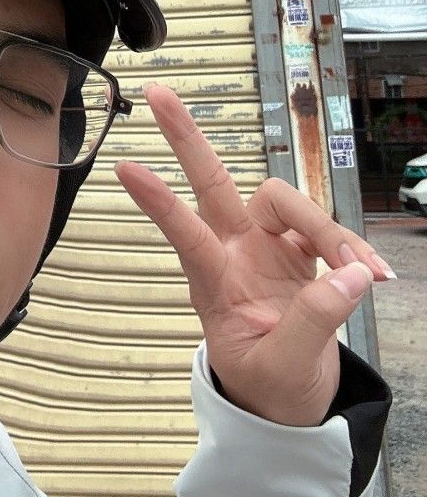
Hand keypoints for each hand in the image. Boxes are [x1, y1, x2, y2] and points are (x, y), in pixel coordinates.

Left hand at [114, 83, 394, 426]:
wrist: (288, 403)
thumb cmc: (268, 386)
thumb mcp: (283, 369)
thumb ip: (313, 322)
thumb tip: (349, 276)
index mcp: (214, 284)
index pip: (185, 236)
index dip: (159, 203)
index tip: (123, 168)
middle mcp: (234, 253)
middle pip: (212, 183)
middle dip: (187, 138)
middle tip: (157, 93)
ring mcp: (265, 247)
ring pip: (288, 202)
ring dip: (329, 229)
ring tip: (364, 276)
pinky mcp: (300, 251)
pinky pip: (327, 230)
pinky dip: (353, 249)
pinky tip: (374, 277)